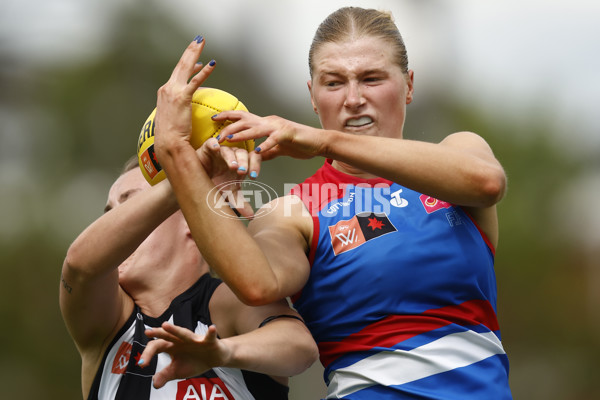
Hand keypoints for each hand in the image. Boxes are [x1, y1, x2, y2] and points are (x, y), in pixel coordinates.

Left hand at [139, 322, 231, 388]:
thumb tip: (154, 384)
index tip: (141, 365)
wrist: (214, 357)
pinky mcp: (209, 341)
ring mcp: (195, 340)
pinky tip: (212, 328)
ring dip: (175, 330)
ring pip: (184, 333)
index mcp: (172, 346)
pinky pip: (210, 336)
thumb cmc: (194, 361)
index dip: (148, 354)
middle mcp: (181, 340)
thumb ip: (165, 375)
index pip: (157, 346)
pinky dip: (211, 332)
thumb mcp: (177, 370)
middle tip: (148, 332)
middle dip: (158, 333)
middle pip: (168, 336)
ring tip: (165, 325)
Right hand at [153, 36, 214, 157]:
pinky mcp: (182, 98)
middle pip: (181, 65)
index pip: (178, 75)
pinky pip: (195, 82)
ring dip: (194, 53)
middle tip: (198, 40)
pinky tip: (211, 64)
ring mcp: (173, 92)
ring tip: (201, 42)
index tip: (196, 60)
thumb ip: (179, 111)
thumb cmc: (171, 136)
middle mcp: (167, 88)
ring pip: (186, 68)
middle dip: (190, 51)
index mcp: (165, 93)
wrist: (168, 142)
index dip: (187, 65)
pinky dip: (204, 72)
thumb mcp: (174, 119)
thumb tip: (185, 110)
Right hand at [196, 138, 257, 218]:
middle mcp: (234, 156)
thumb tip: (251, 216)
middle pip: (243, 154)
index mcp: (242, 164)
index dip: (255, 166)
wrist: (197, 179)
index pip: (253, 160)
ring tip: (232, 166)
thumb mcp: (228, 194)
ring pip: (229, 150)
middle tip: (243, 172)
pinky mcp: (208, 147)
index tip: (253, 177)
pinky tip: (216, 148)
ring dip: (231, 157)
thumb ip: (239, 203)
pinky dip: (214, 144)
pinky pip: (212, 143)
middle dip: (244, 162)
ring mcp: (221, 151)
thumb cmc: (216, 182)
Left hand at [213, 111, 326, 160]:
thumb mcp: (278, 148)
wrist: (319, 142)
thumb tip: (253, 156)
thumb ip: (265, 151)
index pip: (243, 117)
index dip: (228, 116)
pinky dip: (265, 145)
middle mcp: (270, 121)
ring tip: (228, 140)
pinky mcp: (288, 134)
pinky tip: (257, 151)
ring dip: (240, 134)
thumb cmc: (300, 144)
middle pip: (245, 120)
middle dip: (228, 126)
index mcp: (266, 123)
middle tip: (216, 135)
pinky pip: (274, 139)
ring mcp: (279, 126)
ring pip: (256, 128)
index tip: (214, 119)